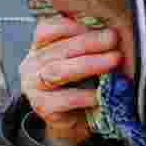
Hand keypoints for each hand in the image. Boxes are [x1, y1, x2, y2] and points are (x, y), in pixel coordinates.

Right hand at [20, 16, 120, 145]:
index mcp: (39, 49)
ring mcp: (34, 88)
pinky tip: (101, 93)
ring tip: (113, 60)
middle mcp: (32, 66)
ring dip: (88, 64)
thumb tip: (109, 29)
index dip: (68, 26)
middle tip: (112, 39)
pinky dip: (85, 95)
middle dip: (88, 42)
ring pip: (57, 72)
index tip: (94, 25)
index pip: (44, 30)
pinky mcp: (43, 107)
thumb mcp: (79, 59)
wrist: (74, 120)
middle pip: (56, 50)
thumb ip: (85, 44)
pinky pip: (64, 99)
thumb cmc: (79, 84)